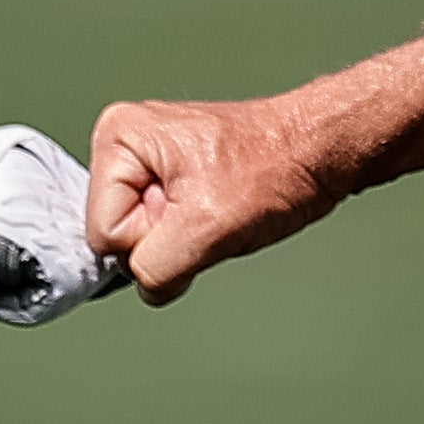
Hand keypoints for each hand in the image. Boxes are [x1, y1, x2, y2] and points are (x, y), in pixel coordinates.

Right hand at [85, 93, 349, 304]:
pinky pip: (165, 234)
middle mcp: (125, 145)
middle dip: (166, 241)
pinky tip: (217, 213)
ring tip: (217, 208)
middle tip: (209, 212)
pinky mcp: (170, 182)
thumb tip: (145, 285)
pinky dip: (193, 236)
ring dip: (184, 241)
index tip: (194, 213)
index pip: (104, 233)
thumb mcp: (207, 227)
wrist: (319, 151)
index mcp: (118, 138)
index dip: (152, 241)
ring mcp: (148, 164)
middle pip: (118, 236)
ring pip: (144, 240)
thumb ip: (155, 268)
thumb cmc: (275, 167)